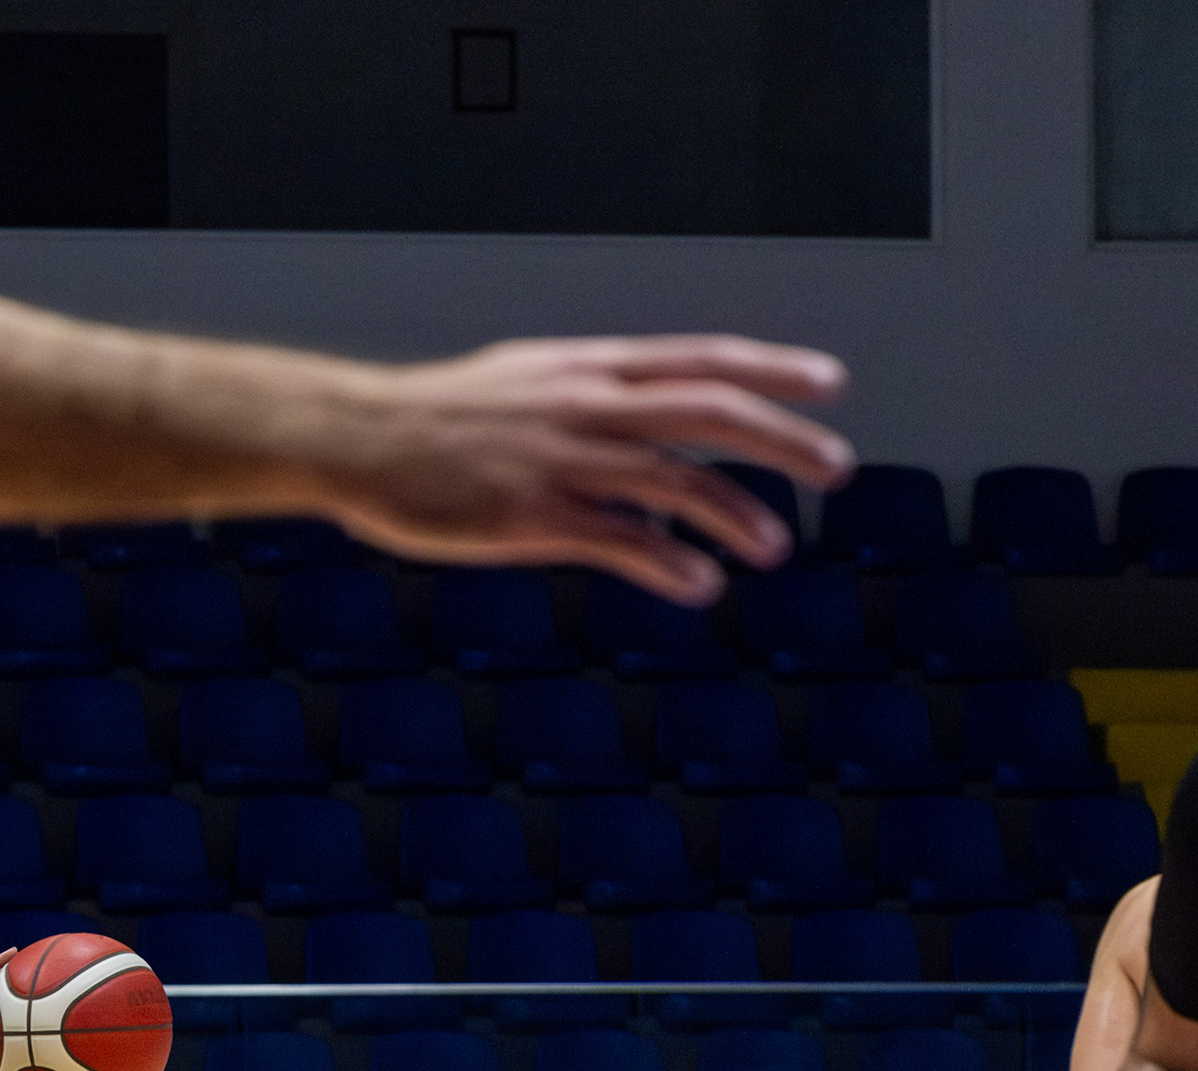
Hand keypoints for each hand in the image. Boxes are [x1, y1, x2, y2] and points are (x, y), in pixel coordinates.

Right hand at [313, 335, 852, 605]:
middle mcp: (588, 404)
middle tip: (836, 468)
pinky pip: (620, 542)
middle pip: (710, 411)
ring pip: (676, 480)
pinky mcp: (534, 516)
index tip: (830, 383)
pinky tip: (699, 585)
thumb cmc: (439, 416)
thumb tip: (648, 428)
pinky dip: (670, 565)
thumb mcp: (528, 381)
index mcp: (589, 367)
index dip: (772, 369)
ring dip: (737, 514)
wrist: (361, 437)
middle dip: (783, 438)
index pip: (702, 357)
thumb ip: (594, 401)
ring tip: (776, 546)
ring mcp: (563, 460)